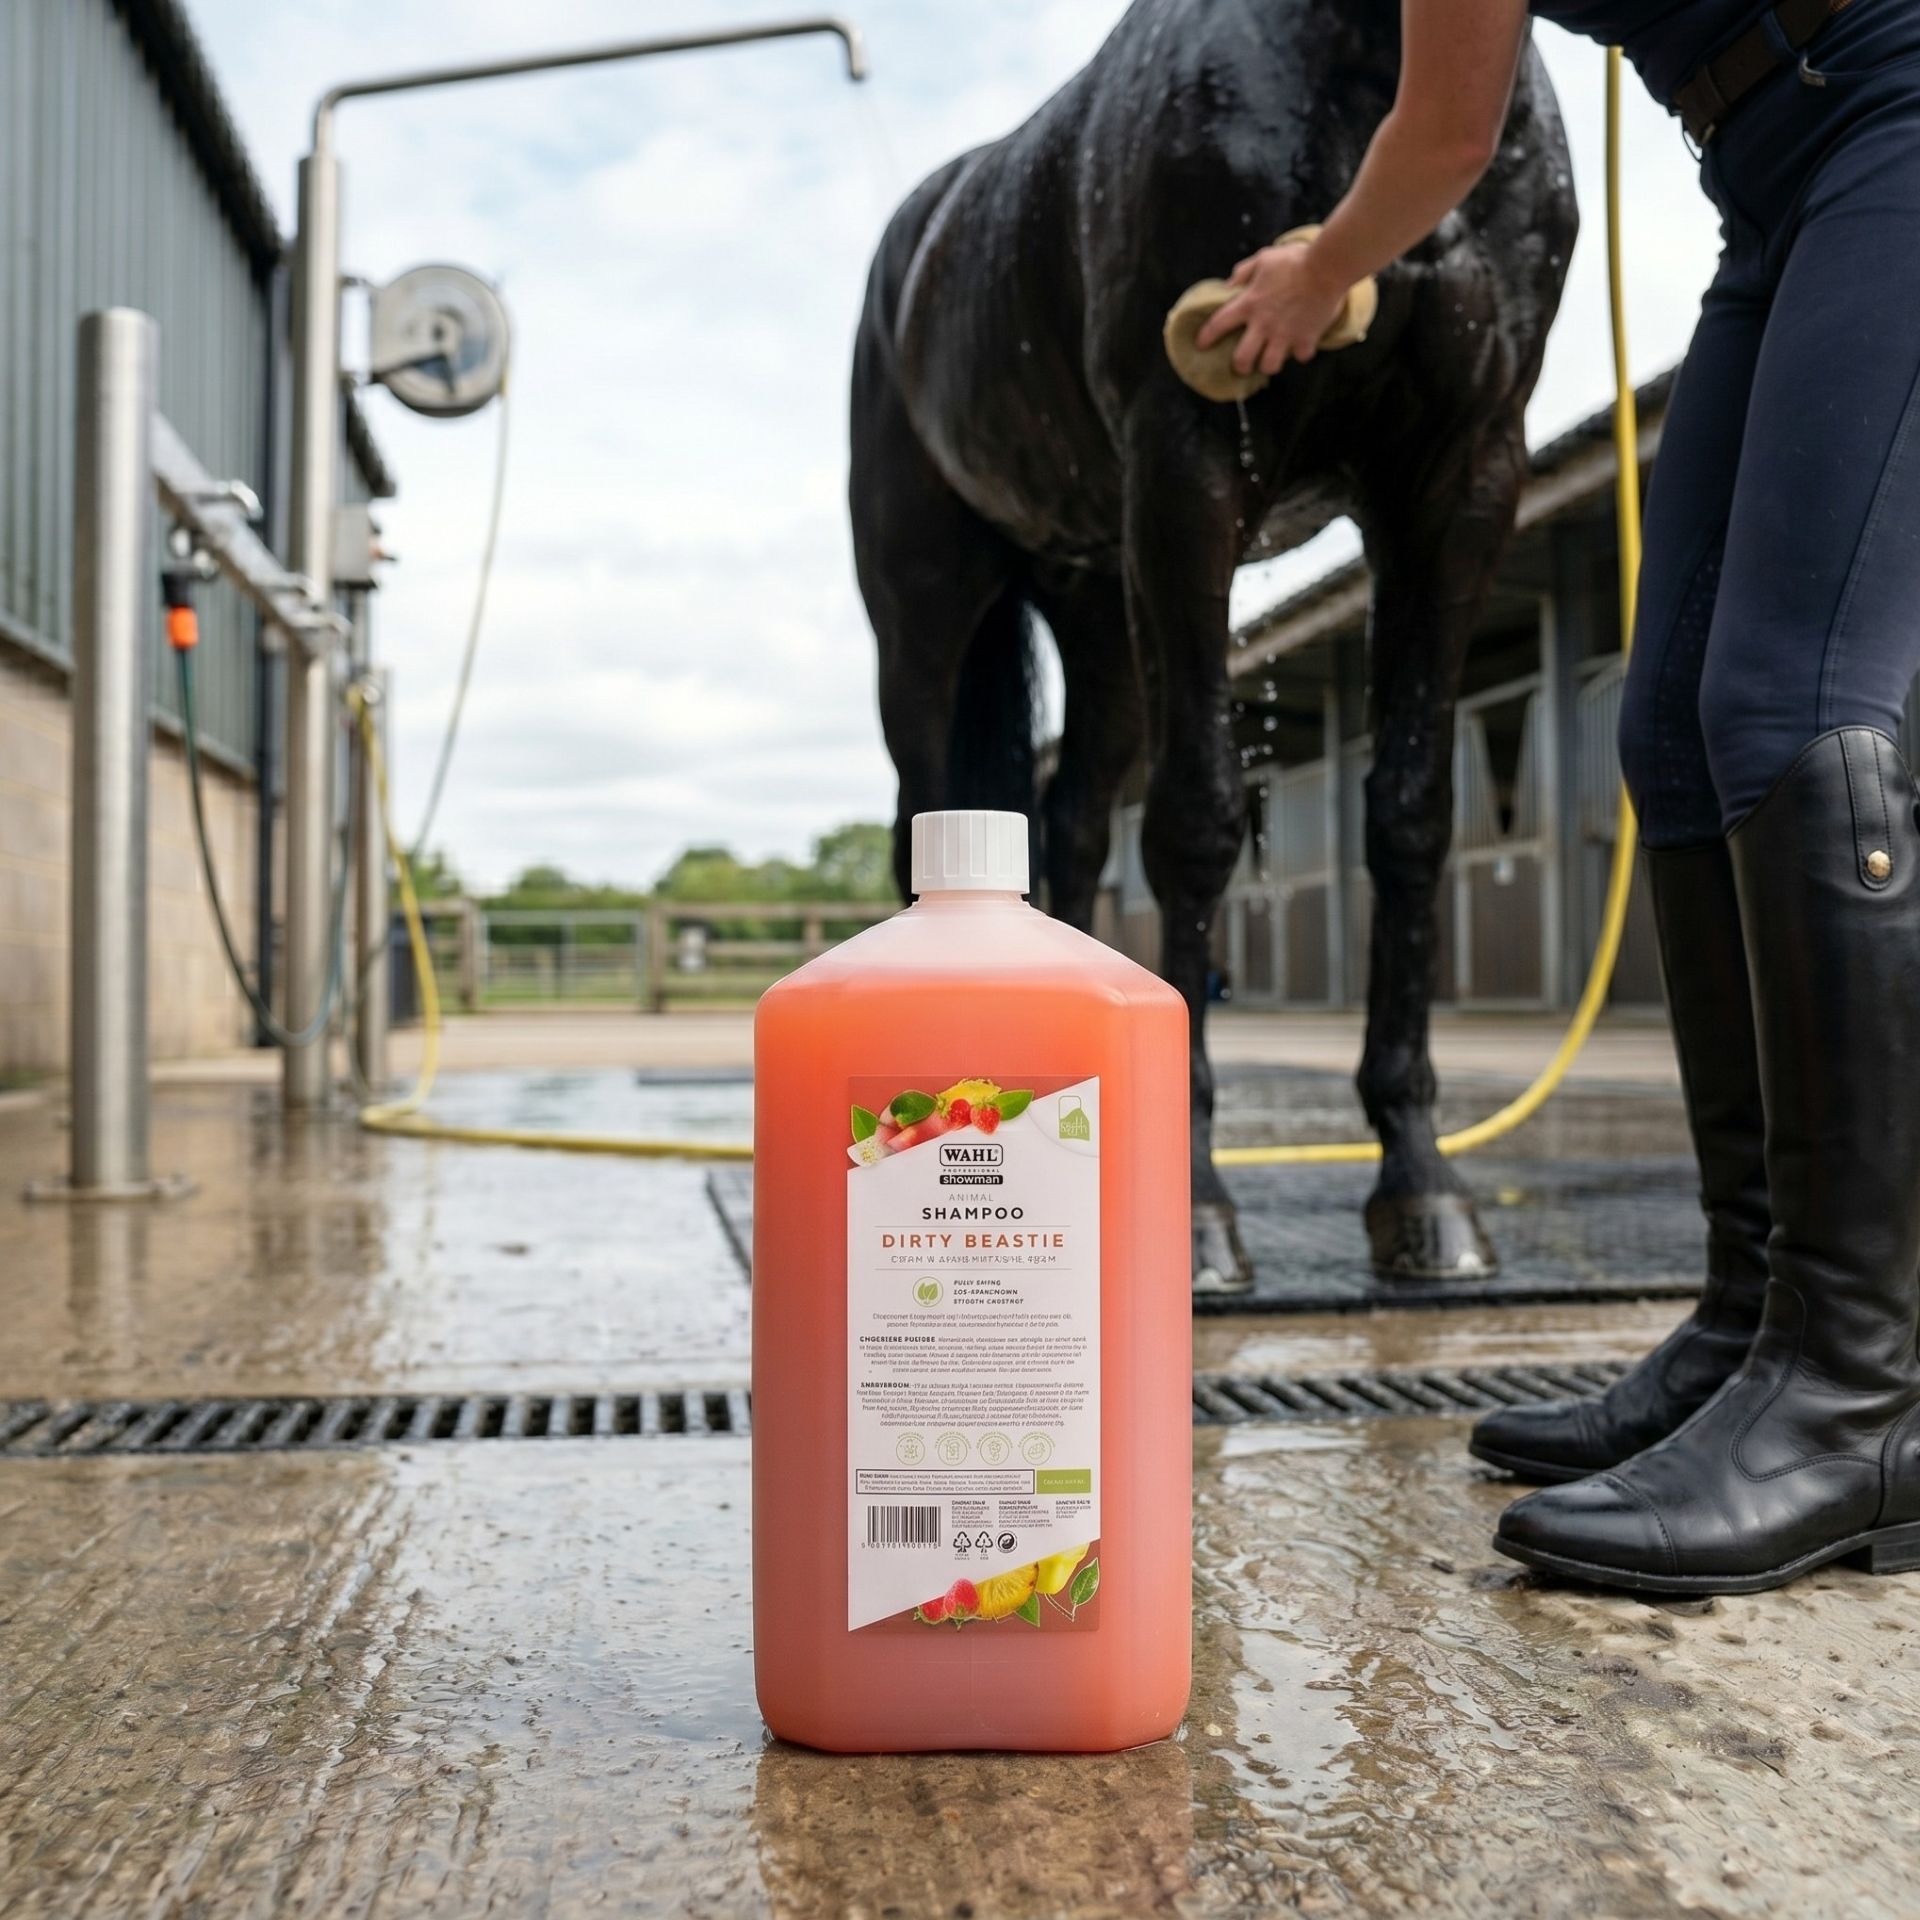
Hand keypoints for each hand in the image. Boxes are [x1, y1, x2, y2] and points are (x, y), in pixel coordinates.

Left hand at [1194, 242, 1350, 376]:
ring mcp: (1285, 335)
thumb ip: (1244, 272)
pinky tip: (1301, 345)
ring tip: (1271, 358)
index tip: (1201, 344)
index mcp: (1249, 304)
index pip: (1217, 325)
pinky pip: (1300, 356)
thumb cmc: (1295, 259)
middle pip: (1242, 360)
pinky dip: (1300, 352)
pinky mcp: (1306, 339)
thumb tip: (1228, 285)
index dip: (1206, 337)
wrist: (1328, 266)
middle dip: (1240, 365)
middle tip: (1243, 363)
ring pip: (1269, 366)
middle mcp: (1263, 325)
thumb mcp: (1264, 258)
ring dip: (1268, 364)